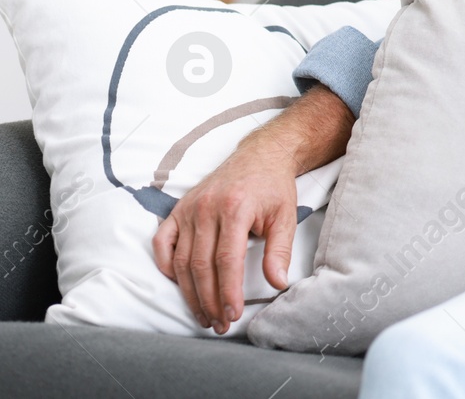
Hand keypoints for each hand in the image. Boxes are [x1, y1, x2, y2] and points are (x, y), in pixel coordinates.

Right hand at [153, 138, 299, 334]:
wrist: (260, 156)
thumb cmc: (274, 188)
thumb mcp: (286, 216)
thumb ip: (280, 251)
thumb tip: (278, 283)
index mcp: (234, 209)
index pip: (227, 261)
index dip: (228, 292)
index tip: (232, 315)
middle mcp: (206, 208)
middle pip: (200, 265)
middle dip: (208, 300)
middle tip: (217, 324)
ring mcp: (188, 208)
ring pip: (181, 260)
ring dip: (189, 292)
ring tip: (203, 314)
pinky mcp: (178, 208)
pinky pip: (162, 241)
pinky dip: (166, 264)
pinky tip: (178, 283)